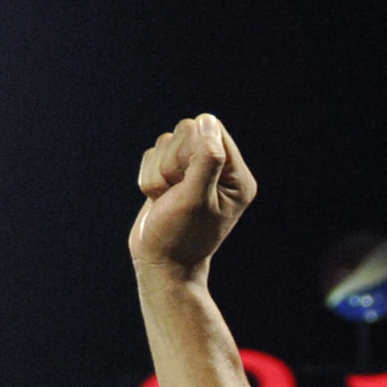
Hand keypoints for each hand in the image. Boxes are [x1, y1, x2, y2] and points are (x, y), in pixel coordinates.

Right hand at [130, 113, 256, 278]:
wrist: (162, 264)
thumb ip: (206, 160)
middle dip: (172, 161)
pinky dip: (148, 178)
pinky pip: (151, 155)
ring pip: (165, 142)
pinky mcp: (172, 176)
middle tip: (177, 192)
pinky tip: (159, 199)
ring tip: (168, 199)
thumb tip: (208, 122)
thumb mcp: (196, 199)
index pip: (211, 129)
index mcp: (237, 177)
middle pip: (186, 130)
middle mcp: (219, 171)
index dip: (190, 147)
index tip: (188, 178)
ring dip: (158, 172)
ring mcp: (194, 172)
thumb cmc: (181, 236)